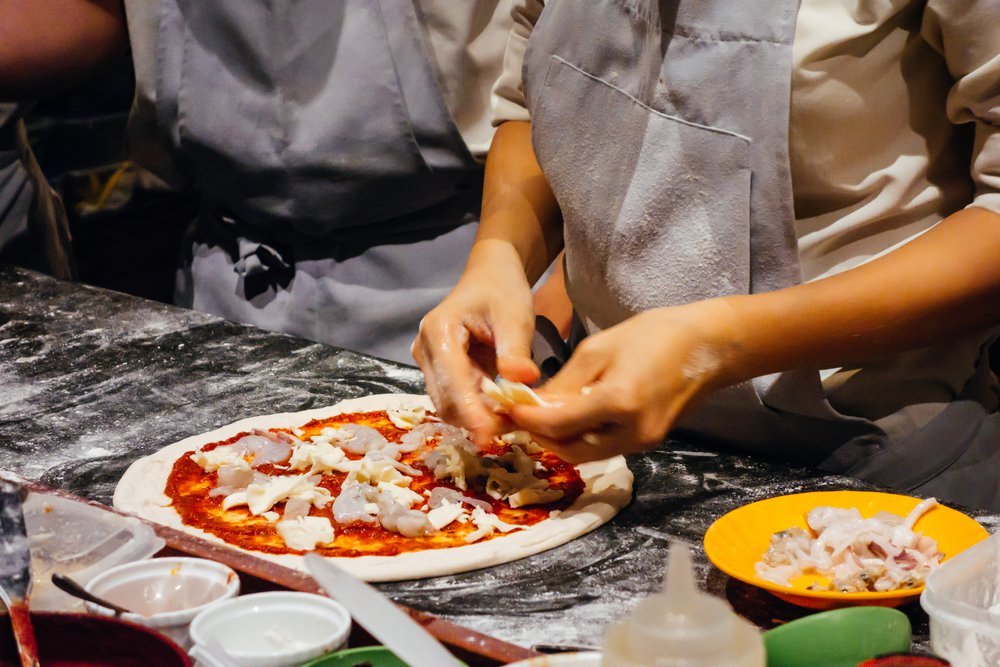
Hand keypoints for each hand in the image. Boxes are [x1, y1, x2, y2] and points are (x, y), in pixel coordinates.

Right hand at [412, 241, 540, 443]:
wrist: (490, 277)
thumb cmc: (502, 291)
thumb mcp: (515, 316)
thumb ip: (515, 350)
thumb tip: (523, 380)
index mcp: (439, 331)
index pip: (451, 381)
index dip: (470, 411)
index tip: (489, 435)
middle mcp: (425, 350)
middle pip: (445, 400)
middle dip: (477, 418)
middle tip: (515, 426)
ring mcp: (428, 363)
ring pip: (449, 405)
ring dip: (478, 416)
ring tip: (512, 416)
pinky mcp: (438, 372)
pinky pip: (455, 399)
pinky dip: (477, 408)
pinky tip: (501, 408)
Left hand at [509, 299, 741, 462]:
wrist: (707, 346)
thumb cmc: (653, 335)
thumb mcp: (599, 348)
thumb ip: (564, 382)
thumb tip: (533, 405)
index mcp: (618, 402)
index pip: (557, 425)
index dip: (526, 420)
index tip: (506, 408)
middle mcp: (631, 432)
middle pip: (569, 450)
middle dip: (540, 436)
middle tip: (520, 416)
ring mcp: (643, 442)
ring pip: (586, 454)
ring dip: (560, 440)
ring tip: (542, 416)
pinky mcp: (649, 442)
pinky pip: (605, 448)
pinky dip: (582, 437)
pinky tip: (572, 417)